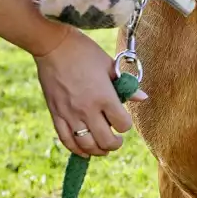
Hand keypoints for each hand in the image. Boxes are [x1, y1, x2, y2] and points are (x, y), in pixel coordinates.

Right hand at [34, 28, 143, 157]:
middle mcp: (87, 109)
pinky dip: (76, 149)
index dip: (126, 125)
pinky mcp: (55, 114)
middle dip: (114, 144)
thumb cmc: (85, 53)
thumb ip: (126, 86)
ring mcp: (69, 113)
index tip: (124, 120)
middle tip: (117, 141)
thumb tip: (143, 98)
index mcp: (104, 96)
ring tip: (103, 148)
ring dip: (97, 151)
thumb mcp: (110, 66)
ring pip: (85, 145)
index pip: (122, 124)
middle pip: (105, 140)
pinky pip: (66, 139)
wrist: (54, 46)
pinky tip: (84, 151)